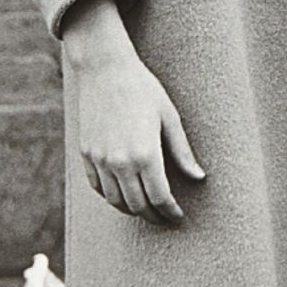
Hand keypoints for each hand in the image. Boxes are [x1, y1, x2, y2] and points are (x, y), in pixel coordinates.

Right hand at [62, 0, 204, 226]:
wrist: (105, 69)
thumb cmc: (143, 89)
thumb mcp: (169, 117)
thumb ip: (182, 151)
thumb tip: (199, 178)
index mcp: (146, 154)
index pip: (160, 197)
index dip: (170, 212)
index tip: (178, 216)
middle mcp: (120, 162)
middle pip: (137, 205)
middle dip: (153, 216)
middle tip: (164, 217)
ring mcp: (100, 159)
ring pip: (115, 201)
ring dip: (132, 209)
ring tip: (146, 208)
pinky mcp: (86, 154)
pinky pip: (98, 187)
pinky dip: (111, 197)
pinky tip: (123, 194)